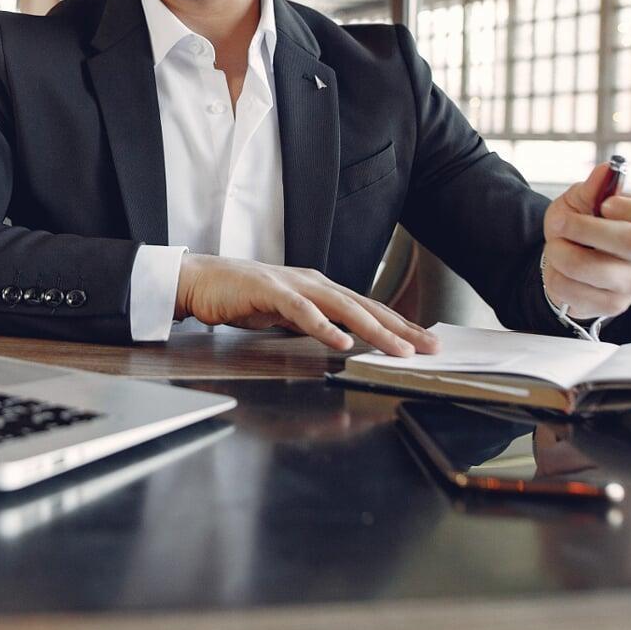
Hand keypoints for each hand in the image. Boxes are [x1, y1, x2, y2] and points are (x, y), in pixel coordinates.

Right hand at [175, 253, 437, 356]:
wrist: (200, 281)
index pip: (368, 307)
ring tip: (398, 348)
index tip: (426, 343)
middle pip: (365, 306)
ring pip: (342, 308)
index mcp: (320, 288)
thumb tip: (342, 339)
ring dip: (373, 329)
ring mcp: (293, 284)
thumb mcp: (287, 314)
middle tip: (430, 347)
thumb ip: (315, 323)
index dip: (399, 325)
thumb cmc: (241, 297)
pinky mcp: (270, 291)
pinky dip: (324, 327)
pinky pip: (302, 311)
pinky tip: (342, 343)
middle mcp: (314, 282)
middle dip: (401, 328)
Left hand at [542, 163, 630, 320]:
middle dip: (584, 228)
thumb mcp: (582, 199)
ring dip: (560, 252)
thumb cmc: (581, 222)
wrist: (565, 257)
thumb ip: (593, 186)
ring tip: (556, 245)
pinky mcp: (614, 304)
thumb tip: (607, 169)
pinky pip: (576, 290)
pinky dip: (555, 276)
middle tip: (561, 223)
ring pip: (593, 268)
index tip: (607, 204)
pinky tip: (560, 269)